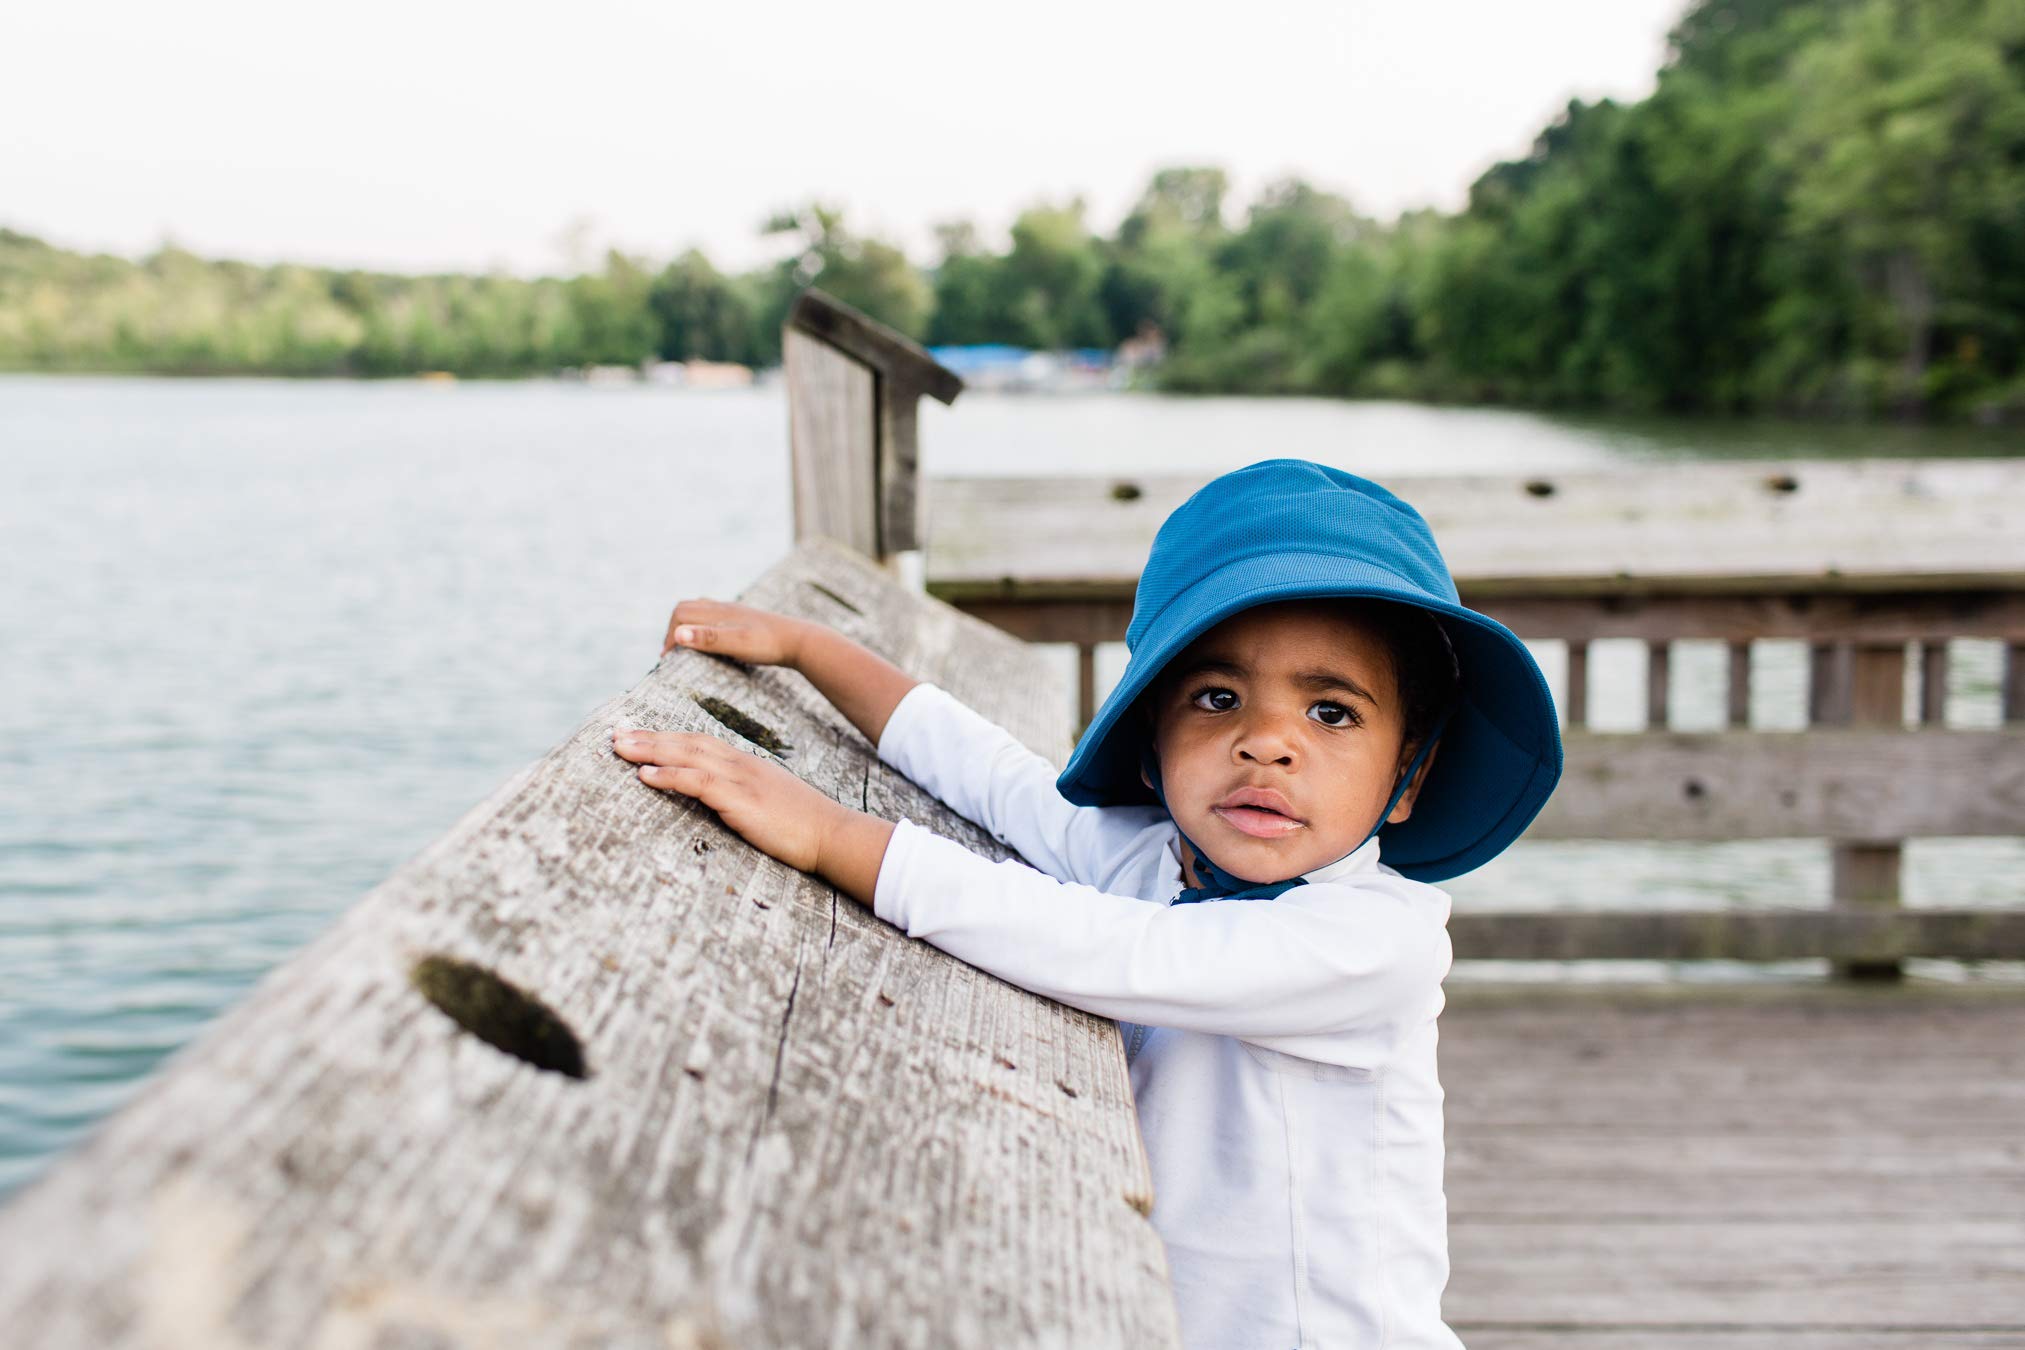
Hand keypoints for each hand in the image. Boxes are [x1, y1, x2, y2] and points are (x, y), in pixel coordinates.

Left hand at [612, 726, 846, 873]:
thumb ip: (742, 797)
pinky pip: (698, 782)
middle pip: (687, 742)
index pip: (699, 743)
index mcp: (746, 765)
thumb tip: (719, 803)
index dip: (668, 737)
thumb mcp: (768, 803)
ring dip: (649, 750)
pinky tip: (644, 776)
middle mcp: (740, 765)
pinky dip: (669, 776)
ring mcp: (740, 779)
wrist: (832, 833)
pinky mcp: (740, 799)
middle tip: (615, 733)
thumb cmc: (802, 825)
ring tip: (619, 747)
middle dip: (649, 737)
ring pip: (687, 755)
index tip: (639, 735)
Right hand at [661, 599, 812, 667]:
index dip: (669, 635)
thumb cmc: (768, 644)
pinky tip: (713, 640)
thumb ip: (707, 639)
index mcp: (718, 612)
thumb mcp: (736, 643)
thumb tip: (677, 636)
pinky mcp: (744, 620)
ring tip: (686, 645)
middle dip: (674, 628)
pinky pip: (716, 616)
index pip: (681, 614)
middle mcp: (724, 608)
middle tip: (671, 653)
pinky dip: (704, 625)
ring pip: (701, 610)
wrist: (801, 641)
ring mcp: (735, 612)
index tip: (668, 658)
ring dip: (688, 624)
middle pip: (687, 609)